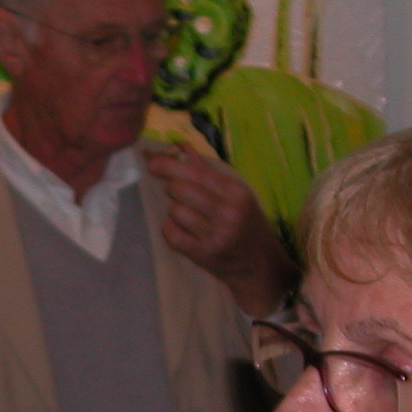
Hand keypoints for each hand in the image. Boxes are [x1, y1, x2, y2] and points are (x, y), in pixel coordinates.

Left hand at [143, 145, 298, 316]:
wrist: (260, 265)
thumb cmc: (245, 223)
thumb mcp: (235, 193)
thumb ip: (207, 170)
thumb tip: (179, 146)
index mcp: (237, 191)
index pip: (196, 172)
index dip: (169, 165)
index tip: (151, 161)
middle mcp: (228, 212)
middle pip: (182, 189)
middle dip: (171, 188)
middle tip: (175, 192)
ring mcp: (216, 234)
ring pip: (176, 211)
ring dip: (174, 210)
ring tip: (185, 214)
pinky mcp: (204, 254)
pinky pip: (173, 235)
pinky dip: (169, 229)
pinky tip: (177, 228)